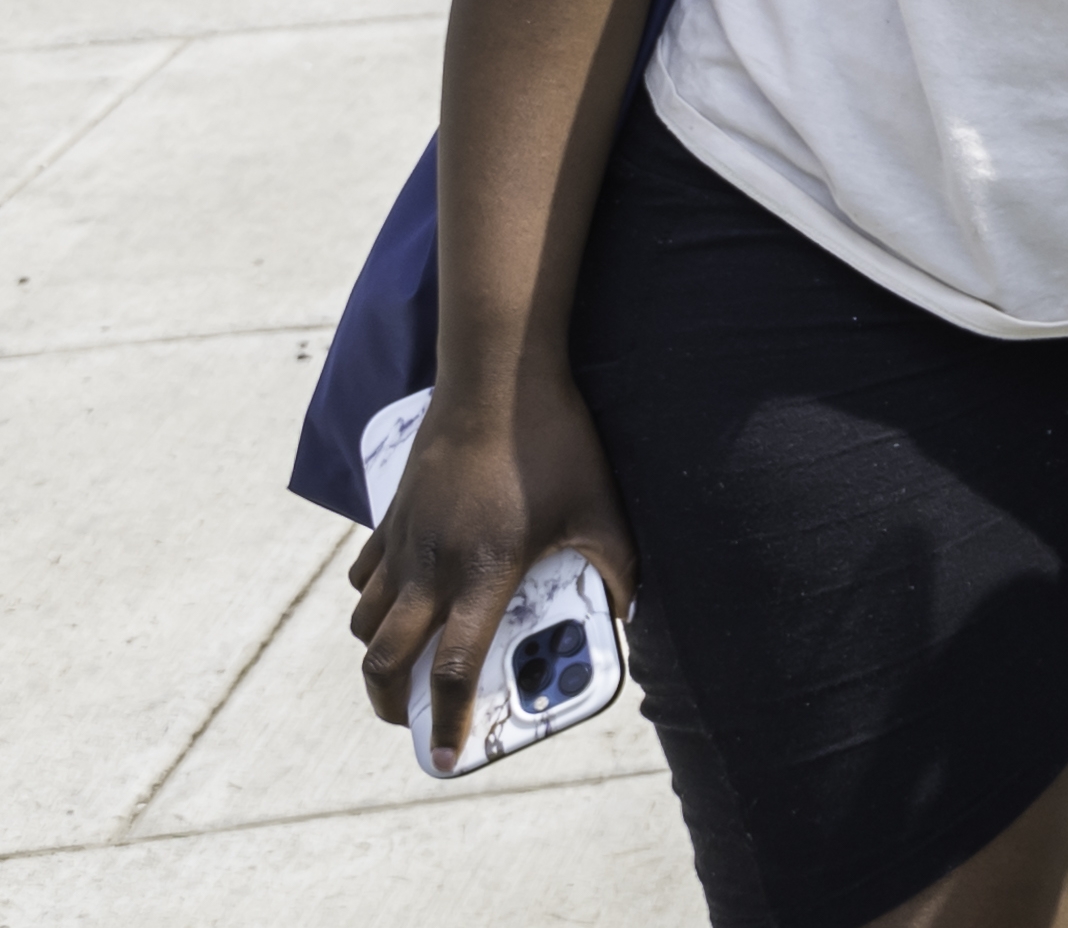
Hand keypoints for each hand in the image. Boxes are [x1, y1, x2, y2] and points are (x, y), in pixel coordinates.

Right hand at [349, 374, 634, 767]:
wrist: (497, 381)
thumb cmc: (555, 444)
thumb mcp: (602, 508)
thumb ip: (618, 565)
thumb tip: (631, 610)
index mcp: (483, 577)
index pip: (452, 670)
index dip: (447, 724)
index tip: (449, 760)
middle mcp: (430, 569)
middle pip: (384, 662)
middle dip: (391, 706)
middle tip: (415, 721)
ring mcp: (403, 544)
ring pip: (364, 623)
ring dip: (378, 656)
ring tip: (406, 668)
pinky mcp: (390, 518)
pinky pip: (362, 577)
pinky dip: (369, 602)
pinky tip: (398, 602)